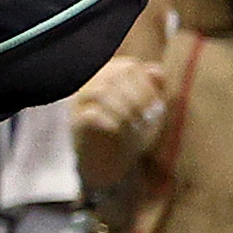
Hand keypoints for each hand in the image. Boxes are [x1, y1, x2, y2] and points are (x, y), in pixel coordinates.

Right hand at [70, 53, 166, 190]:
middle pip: (114, 76)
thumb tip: (157, 71)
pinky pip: (90, 114)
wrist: (109, 165)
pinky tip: (120, 130)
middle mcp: (91, 84)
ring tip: (137, 125)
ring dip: (124, 108)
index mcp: (109, 75)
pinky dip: (110, 121)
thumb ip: (154, 87)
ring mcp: (79, 103)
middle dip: (137, 97)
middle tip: (150, 117)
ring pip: (100, 91)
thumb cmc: (131, 132)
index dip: (147, 85)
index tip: (158, 107)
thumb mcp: (148, 109)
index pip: (128, 67)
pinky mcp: (74, 123)